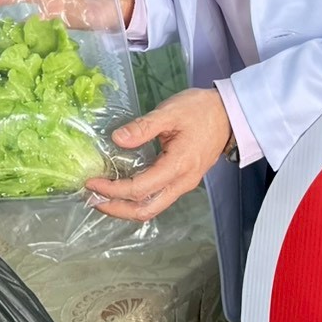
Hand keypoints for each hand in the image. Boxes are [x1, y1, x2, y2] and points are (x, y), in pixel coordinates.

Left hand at [84, 88, 230, 221]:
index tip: (92, 182)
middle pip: (145, 210)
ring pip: (152, 208)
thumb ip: (143, 127)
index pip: (139, 189)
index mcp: (178, 166)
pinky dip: (137, 200)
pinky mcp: (183, 180)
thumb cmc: (200, 110)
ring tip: (103, 198)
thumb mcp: (170, 112)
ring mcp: (184, 184)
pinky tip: (123, 189)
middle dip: (116, 209)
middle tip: (92, 199)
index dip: (113, 189)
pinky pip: (157, 199)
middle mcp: (182, 182)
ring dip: (126, 208)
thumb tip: (116, 139)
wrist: (229, 114)